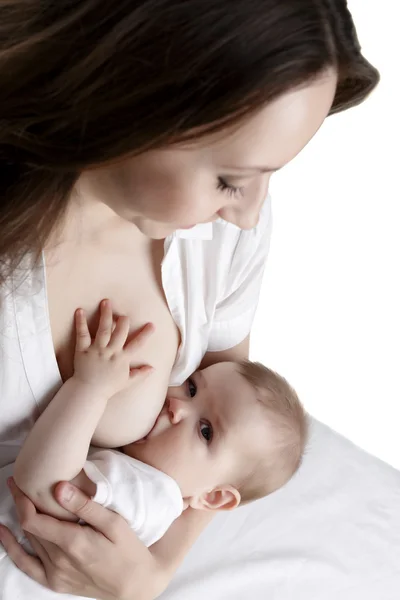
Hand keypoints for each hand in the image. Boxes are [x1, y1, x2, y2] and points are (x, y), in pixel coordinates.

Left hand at [0, 479, 166, 599]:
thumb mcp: (114, 523)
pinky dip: (13, 549)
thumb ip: (85, 505)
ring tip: (16, 497)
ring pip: (28, 542)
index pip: (33, 520)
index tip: (20, 481)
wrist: (135, 585)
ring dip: (20, 519)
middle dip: (21, 503)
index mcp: (73, 543)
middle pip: (29, 528)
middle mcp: (59, 561)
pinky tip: (5, 533)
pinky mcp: (55, 583)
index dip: (22, 500)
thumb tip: (59, 487)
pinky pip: (27, 566)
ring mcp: (55, 574)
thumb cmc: (128, 549)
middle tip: (19, 481)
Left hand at [74, 299, 153, 397]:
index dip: (145, 334)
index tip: (152, 324)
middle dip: (123, 321)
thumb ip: (140, 373)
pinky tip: (80, 311)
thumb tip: (153, 368)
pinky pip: (82, 334)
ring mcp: (97, 350)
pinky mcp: (83, 350)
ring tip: (106, 302)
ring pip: (103, 330)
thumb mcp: (127, 381)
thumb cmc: (108, 387)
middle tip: (124, 313)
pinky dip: (81, 322)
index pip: (136, 344)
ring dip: (105, 315)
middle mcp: (111, 352)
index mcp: (122, 359)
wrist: (88, 392)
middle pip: (119, 333)